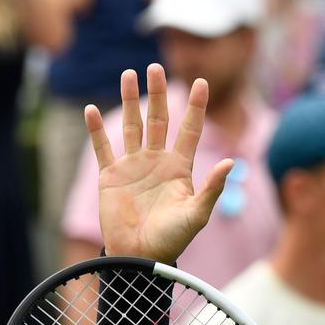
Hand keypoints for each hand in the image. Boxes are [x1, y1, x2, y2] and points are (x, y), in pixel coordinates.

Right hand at [86, 63, 233, 261]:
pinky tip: (92, 109)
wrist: (141, 256)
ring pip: (131, 125)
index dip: (195, 106)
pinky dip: (97, 130)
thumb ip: (212, 188)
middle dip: (158, 94)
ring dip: (130, 101)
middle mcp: (156, 161)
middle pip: (158, 119)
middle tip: (156, 67)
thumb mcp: (197, 214)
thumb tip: (231, 162)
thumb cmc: (173, 239)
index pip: (190, 129)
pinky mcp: (110, 176)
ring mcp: (132, 166)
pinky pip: (102, 148)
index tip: (201, 82)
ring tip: (129, 75)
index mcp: (180, 168)